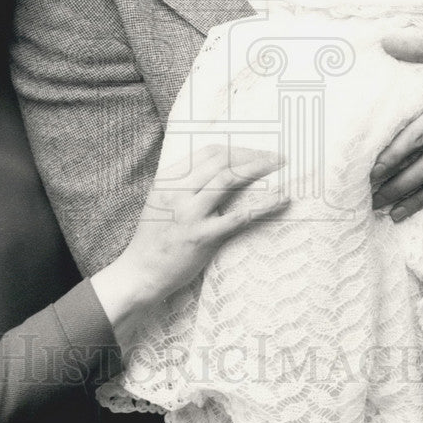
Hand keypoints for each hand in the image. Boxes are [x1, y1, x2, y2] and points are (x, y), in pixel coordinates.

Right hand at [91, 144, 288, 344]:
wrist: (140, 273)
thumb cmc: (154, 239)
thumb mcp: (161, 201)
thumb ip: (183, 184)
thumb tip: (218, 171)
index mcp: (168, 180)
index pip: (208, 153)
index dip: (237, 149)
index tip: (257, 152)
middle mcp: (178, 192)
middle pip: (221, 160)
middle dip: (252, 155)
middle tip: (277, 157)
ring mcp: (190, 214)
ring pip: (228, 180)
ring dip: (258, 169)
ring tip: (282, 168)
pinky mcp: (202, 237)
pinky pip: (239, 217)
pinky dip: (264, 205)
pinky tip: (281, 200)